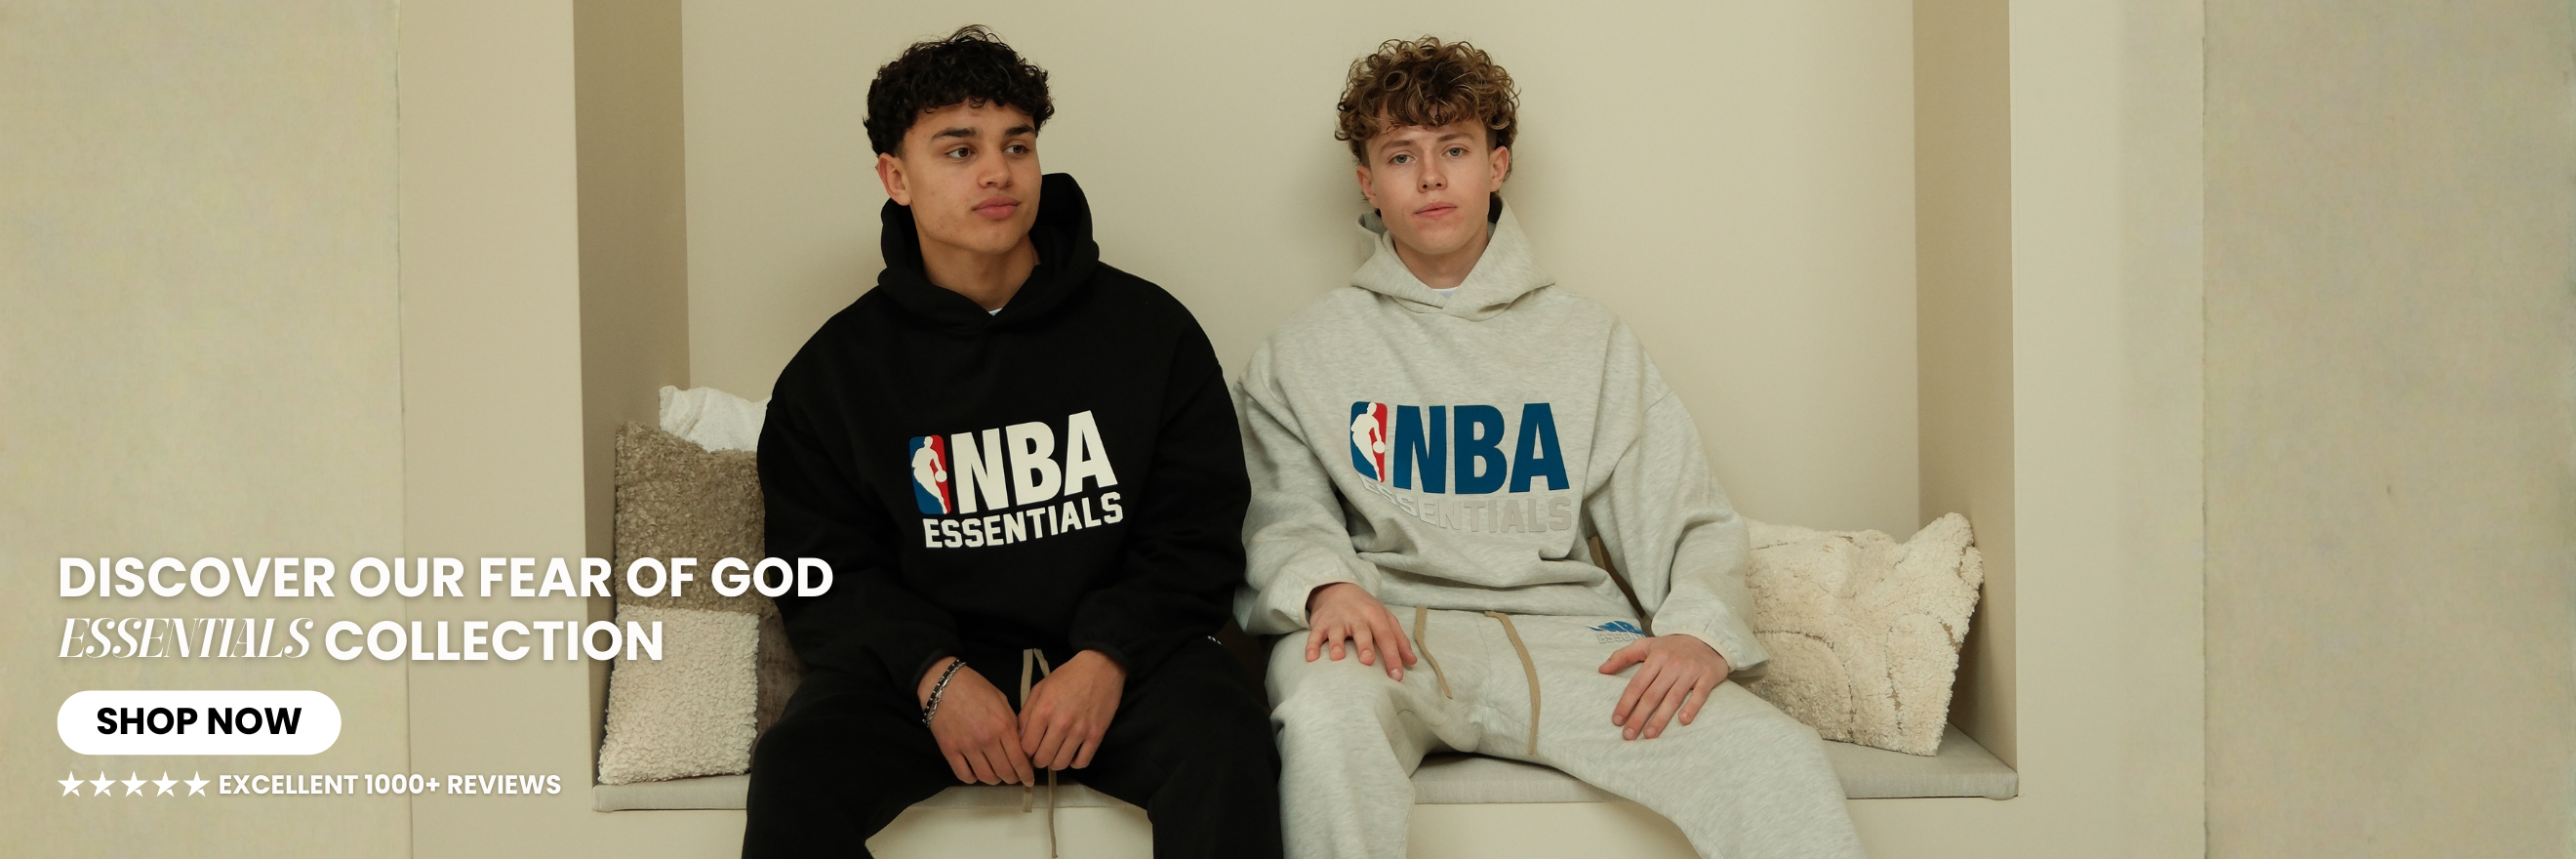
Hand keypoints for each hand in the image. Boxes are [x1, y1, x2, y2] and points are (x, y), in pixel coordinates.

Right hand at [918, 657, 1035, 784]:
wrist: (944, 683)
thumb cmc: (976, 688)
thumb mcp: (1002, 701)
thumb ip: (1013, 724)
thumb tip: (1021, 745)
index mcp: (1004, 726)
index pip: (1020, 760)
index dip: (1026, 774)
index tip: (1029, 780)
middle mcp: (987, 740)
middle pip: (1004, 772)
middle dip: (1013, 779)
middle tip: (1014, 778)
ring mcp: (967, 746)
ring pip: (985, 777)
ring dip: (994, 780)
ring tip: (997, 776)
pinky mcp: (950, 750)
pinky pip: (964, 775)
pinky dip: (972, 778)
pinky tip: (976, 773)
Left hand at [1018, 650, 1125, 770]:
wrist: (1100, 667)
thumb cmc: (1067, 676)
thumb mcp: (1040, 689)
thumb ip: (1026, 713)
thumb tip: (1019, 737)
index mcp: (1043, 711)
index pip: (1026, 747)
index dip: (1024, 752)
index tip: (1028, 749)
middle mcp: (1061, 724)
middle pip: (1042, 759)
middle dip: (1038, 759)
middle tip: (1041, 753)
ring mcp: (1080, 731)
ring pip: (1061, 764)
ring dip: (1055, 762)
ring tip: (1056, 753)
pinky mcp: (1096, 735)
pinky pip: (1082, 762)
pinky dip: (1075, 762)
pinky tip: (1072, 753)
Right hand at [1304, 581, 1416, 679]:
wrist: (1337, 589)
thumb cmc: (1366, 610)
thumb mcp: (1385, 619)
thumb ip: (1399, 640)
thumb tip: (1412, 662)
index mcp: (1376, 616)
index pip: (1386, 637)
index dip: (1393, 656)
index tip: (1397, 676)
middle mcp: (1356, 617)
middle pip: (1362, 632)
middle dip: (1364, 646)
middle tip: (1367, 661)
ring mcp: (1337, 620)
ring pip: (1337, 632)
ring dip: (1337, 644)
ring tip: (1338, 658)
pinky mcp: (1321, 623)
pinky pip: (1315, 634)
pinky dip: (1311, 645)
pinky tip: (1311, 658)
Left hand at [1597, 634, 1731, 739]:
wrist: (1707, 637)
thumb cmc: (1672, 646)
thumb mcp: (1646, 645)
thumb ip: (1622, 656)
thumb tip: (1601, 670)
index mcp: (1655, 658)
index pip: (1637, 684)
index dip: (1626, 703)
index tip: (1617, 720)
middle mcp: (1672, 665)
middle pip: (1652, 695)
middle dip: (1639, 716)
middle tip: (1629, 735)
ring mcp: (1690, 671)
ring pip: (1673, 698)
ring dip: (1661, 718)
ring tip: (1649, 735)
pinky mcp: (1707, 677)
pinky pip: (1699, 694)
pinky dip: (1692, 707)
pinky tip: (1683, 721)